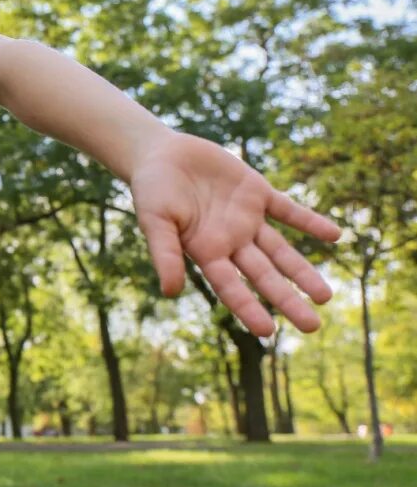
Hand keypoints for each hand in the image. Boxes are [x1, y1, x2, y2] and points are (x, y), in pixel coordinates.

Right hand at [129, 132, 340, 335]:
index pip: (231, 286)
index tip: (268, 332)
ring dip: (303, 271)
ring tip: (325, 297)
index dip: (249, 308)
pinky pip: (288, 210)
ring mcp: (246, 218)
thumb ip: (164, 254)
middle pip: (264, 275)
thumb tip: (170, 292)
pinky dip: (310, 221)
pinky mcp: (256, 192)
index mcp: (205, 251)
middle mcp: (230, 241)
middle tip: (312, 326)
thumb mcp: (154, 221)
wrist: (161, 154)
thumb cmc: (151, 190)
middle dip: (287, 300)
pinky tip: (334, 235)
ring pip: (281, 250)